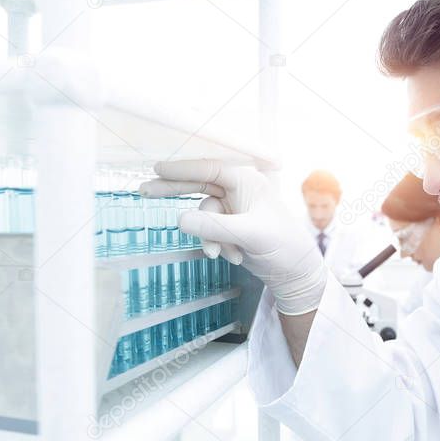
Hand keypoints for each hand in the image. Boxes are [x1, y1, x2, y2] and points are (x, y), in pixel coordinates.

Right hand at [139, 160, 326, 315]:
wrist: (294, 273)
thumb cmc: (283, 246)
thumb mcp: (249, 235)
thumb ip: (214, 227)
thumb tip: (179, 220)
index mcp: (248, 180)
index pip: (209, 167)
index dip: (182, 168)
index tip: (156, 169)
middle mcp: (239, 189)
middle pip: (199, 184)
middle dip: (174, 190)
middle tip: (144, 190)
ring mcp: (233, 208)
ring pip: (203, 215)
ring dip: (209, 237)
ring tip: (220, 254)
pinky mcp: (230, 226)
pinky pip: (209, 231)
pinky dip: (217, 245)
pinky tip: (233, 257)